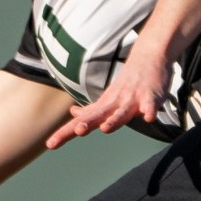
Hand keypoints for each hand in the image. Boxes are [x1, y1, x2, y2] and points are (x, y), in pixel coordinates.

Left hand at [45, 50, 171, 148]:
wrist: (149, 55)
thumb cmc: (128, 81)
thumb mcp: (108, 97)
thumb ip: (92, 109)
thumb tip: (73, 113)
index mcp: (104, 106)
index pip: (81, 121)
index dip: (65, 133)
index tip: (50, 145)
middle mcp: (115, 103)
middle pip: (98, 116)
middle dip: (88, 123)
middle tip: (77, 131)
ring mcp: (132, 99)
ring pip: (122, 112)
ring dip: (115, 120)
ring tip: (106, 129)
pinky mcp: (150, 96)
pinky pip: (150, 104)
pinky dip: (150, 110)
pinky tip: (149, 118)